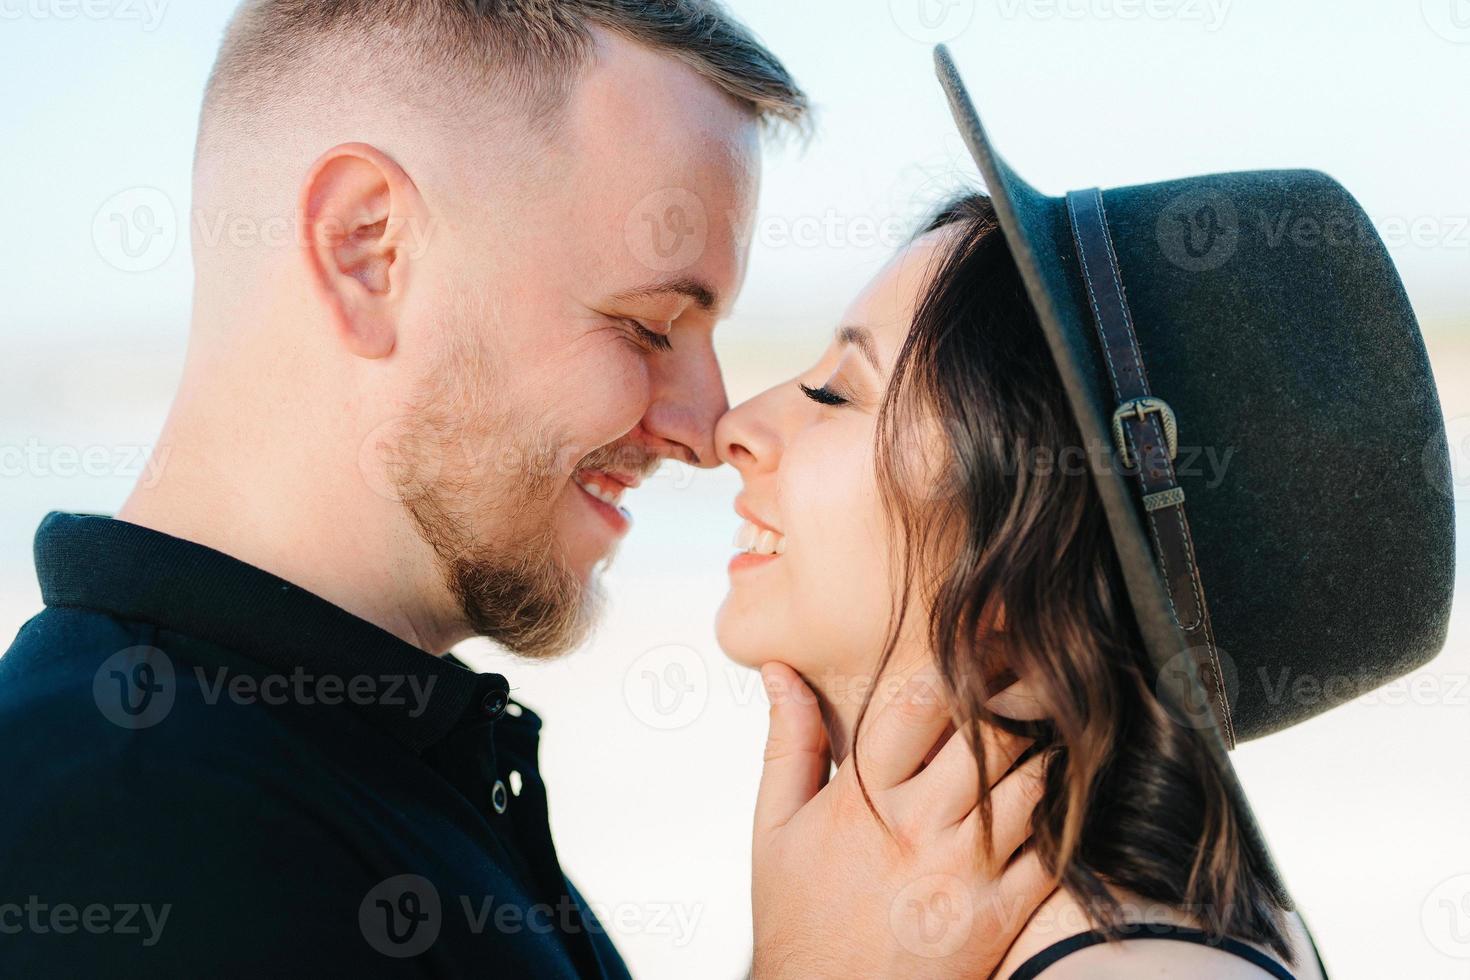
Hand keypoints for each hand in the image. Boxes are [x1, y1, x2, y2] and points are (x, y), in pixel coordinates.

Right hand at [750, 662, 1050, 978]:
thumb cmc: (800, 922)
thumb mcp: (773, 829)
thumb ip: (788, 743)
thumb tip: (779, 673)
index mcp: (863, 796)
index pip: (919, 701)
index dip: (958, 657)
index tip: (981, 632)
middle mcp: (919, 826)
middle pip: (991, 732)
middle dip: (1017, 691)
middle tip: (1035, 665)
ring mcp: (966, 871)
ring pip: (1033, 781)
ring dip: (1048, 746)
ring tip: (1055, 721)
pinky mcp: (1001, 913)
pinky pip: (1055, 848)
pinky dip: (1066, 812)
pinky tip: (1064, 790)